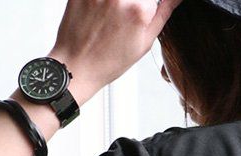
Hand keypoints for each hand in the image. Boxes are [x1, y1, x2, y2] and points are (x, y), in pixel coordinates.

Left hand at [48, 0, 182, 98]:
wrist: (77, 65)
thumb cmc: (110, 61)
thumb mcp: (144, 43)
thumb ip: (162, 14)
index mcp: (139, 11)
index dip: (146, 8)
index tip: (138, 19)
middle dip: (133, 5)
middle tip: (123, 21)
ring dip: (118, 4)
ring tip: (109, 19)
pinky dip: (102, 3)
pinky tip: (99, 15)